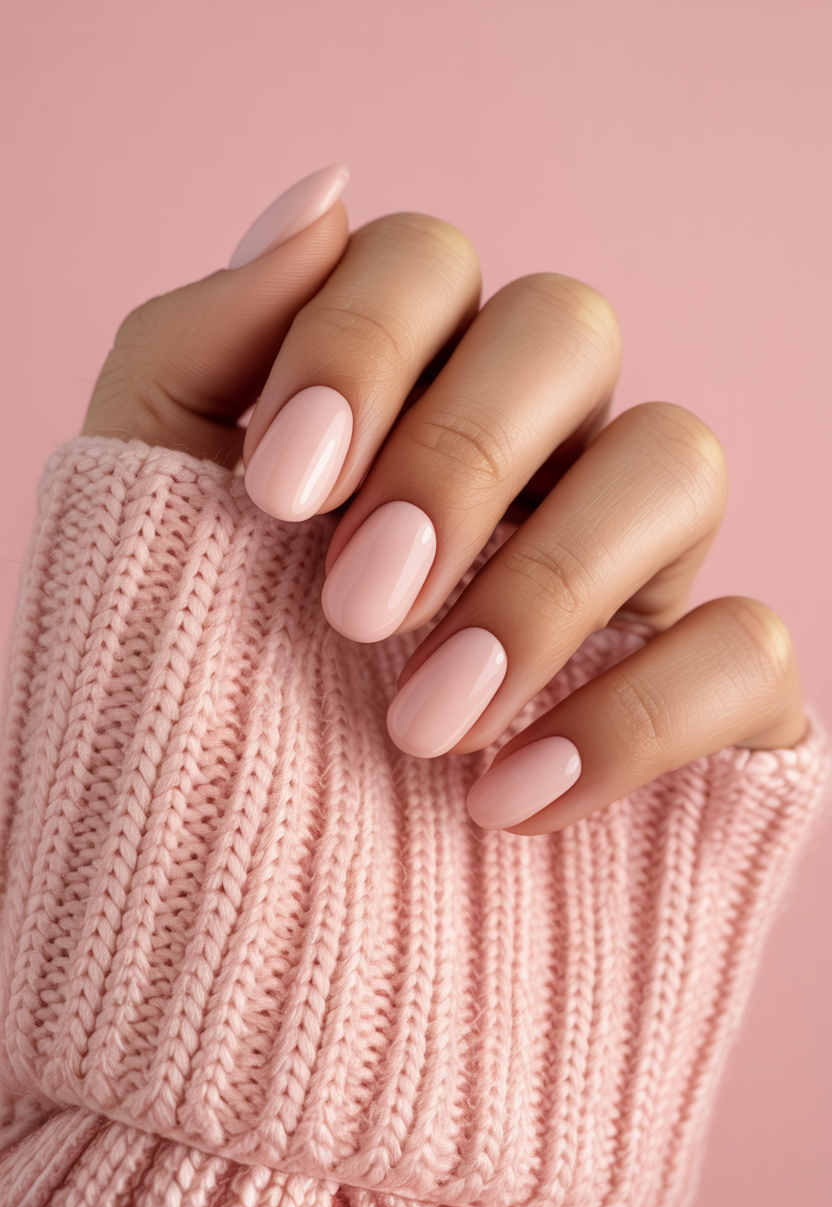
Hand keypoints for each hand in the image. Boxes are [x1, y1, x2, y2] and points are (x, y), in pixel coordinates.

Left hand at [83, 167, 806, 833]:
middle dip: (460, 458)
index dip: (359, 349)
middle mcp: (530, 457)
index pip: (426, 266)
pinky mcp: (702, 697)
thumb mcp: (146, 514)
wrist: (228, 915)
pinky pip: (750, 645)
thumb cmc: (184, 701)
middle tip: (355, 609)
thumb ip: (205, 346)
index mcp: (401, 396)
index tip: (276, 497)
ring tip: (420, 726)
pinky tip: (510, 800)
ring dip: (545, 585)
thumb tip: (323, 191)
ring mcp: (626, 572)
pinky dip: (639, 716)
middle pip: (569, 326)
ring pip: (681, 457)